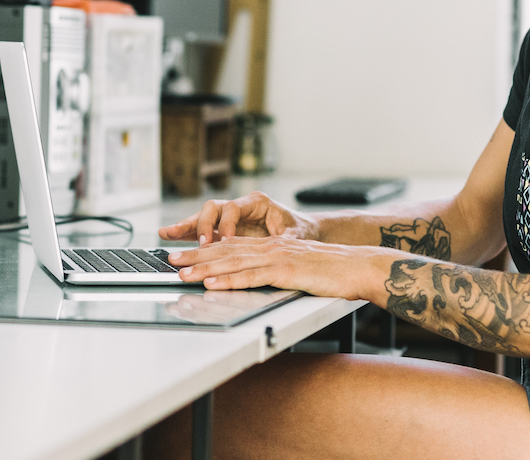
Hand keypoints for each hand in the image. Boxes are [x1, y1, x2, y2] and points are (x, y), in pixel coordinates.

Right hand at [158, 191, 317, 244]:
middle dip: (203, 225)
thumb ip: (284, 240)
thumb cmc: (301, 230)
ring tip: (168, 234)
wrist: (303, 232)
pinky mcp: (223, 230)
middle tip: (201, 245)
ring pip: (203, 217)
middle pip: (214, 208)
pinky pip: (201, 229)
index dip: (226, 225)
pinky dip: (186, 233)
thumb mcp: (297, 235)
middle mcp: (240, 206)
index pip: (234, 208)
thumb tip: (280, 246)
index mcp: (257, 202)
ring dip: (186, 226)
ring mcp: (230, 218)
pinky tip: (168, 235)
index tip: (224, 241)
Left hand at [166, 236, 394, 300]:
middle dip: (195, 255)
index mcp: (272, 246)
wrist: (359, 267)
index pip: (231, 246)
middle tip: (170, 259)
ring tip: (182, 272)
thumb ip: (276, 271)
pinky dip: (230, 279)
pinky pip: (252, 276)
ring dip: (205, 267)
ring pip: (233, 261)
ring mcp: (277, 258)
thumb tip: (255, 280)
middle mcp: (270, 247)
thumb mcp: (297, 268)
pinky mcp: (286, 271)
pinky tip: (213, 283)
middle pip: (226, 250)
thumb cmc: (332, 272)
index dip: (205, 249)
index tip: (183, 252)